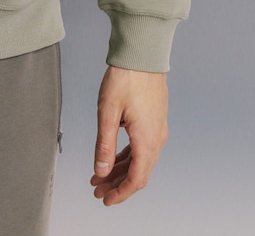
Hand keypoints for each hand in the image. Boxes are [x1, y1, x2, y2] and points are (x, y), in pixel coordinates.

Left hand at [90, 65, 168, 204]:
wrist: (143, 54)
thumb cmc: (125, 78)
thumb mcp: (108, 112)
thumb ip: (104, 145)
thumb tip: (101, 171)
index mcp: (146, 140)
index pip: (136, 180)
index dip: (120, 193)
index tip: (105, 199)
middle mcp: (156, 138)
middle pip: (138, 173)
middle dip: (117, 184)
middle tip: (97, 190)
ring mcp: (157, 129)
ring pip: (140, 160)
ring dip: (121, 170)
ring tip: (100, 175)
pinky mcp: (154, 120)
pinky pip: (142, 147)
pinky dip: (127, 156)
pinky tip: (113, 157)